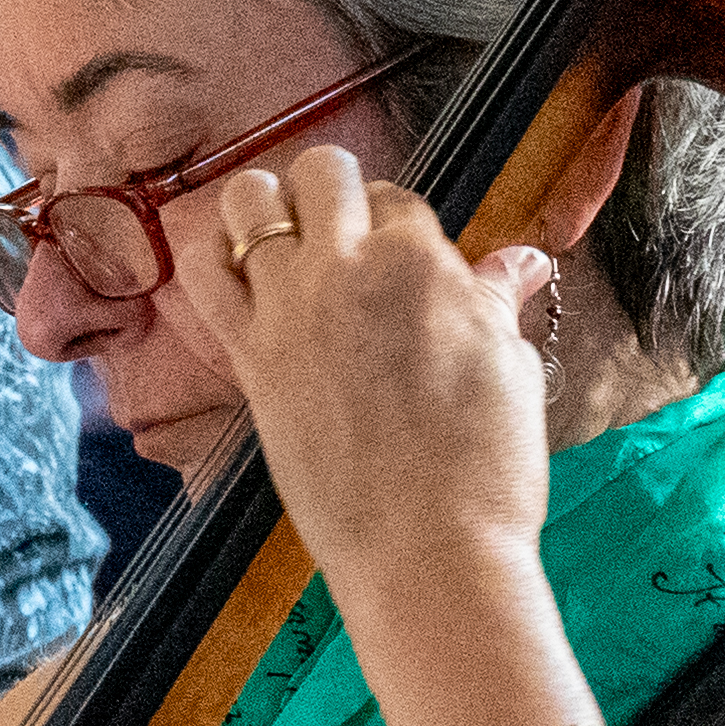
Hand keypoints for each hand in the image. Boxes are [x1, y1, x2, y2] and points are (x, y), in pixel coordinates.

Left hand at [152, 138, 554, 589]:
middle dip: (335, 191)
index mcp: (420, 260)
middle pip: (323, 173)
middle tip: (344, 237)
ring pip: (249, 199)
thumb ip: (496, 300)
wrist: (428, 552)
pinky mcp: (250, 357)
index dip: (399, 225)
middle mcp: (347, 267)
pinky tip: (238, 279)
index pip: (398, 199)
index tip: (399, 262)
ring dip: (267, 208)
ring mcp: (289, 309)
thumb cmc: (485, 468)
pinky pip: (203, 275)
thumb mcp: (510, 368)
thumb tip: (521, 261)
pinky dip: (213, 260)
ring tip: (285, 244)